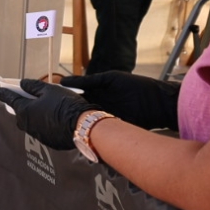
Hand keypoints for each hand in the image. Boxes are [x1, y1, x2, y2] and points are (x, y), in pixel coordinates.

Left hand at [0, 78, 95, 149]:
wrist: (83, 126)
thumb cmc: (65, 105)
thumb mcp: (50, 90)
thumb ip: (33, 86)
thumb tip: (23, 84)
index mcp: (24, 110)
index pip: (9, 99)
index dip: (3, 93)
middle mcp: (27, 124)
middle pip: (20, 112)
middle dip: (21, 105)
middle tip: (25, 98)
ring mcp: (36, 134)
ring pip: (30, 122)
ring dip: (33, 115)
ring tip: (43, 108)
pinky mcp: (47, 141)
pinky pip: (41, 130)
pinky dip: (44, 123)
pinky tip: (53, 119)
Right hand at [61, 71, 179, 130]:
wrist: (158, 103)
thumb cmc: (137, 86)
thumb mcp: (110, 79)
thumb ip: (88, 80)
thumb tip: (63, 81)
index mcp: (97, 92)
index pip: (75, 95)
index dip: (64, 97)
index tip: (51, 98)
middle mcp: (98, 105)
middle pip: (77, 109)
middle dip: (67, 111)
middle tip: (52, 114)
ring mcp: (104, 117)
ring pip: (85, 120)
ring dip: (76, 122)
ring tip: (61, 123)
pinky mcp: (111, 128)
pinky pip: (96, 130)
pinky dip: (88, 130)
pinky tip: (79, 130)